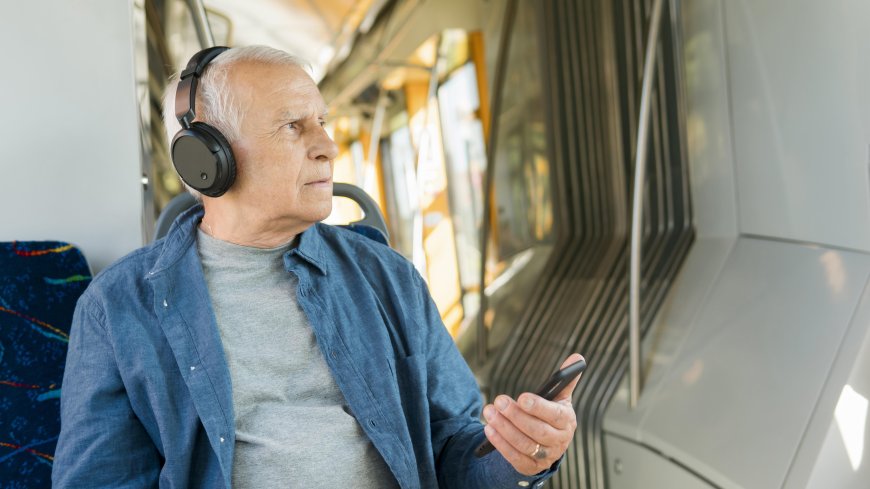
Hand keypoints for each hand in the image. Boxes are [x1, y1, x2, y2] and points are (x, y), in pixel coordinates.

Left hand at [481, 353, 582, 475]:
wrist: (547, 444)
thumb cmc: (551, 415)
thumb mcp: (559, 398)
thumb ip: (565, 379)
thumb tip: (577, 357)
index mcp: (567, 421)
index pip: (555, 415)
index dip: (539, 407)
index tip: (522, 397)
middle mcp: (559, 441)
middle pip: (537, 431)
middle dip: (516, 416)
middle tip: (499, 401)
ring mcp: (545, 456)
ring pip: (524, 444)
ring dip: (504, 428)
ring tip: (489, 412)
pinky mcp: (531, 467)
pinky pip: (515, 458)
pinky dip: (501, 444)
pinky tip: (489, 429)